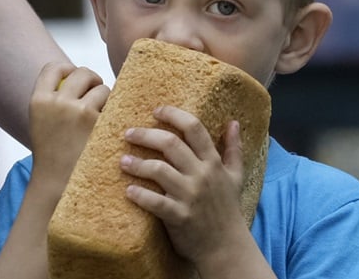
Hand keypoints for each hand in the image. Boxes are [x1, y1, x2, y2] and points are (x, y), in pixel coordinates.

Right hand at [29, 62, 109, 196]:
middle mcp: (58, 102)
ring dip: (105, 98)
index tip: (74, 77)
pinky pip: (113, 105)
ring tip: (100, 115)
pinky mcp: (98, 122)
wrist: (58, 182)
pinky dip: (113, 112)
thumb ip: (54, 100)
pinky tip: (108, 126)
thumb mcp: (42, 122)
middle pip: (81, 72)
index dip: (67, 69)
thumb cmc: (52, 155)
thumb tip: (76, 80)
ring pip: (101, 88)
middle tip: (95, 94)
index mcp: (38, 100)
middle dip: (92, 80)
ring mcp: (79, 111)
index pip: (53, 68)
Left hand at [119, 106, 245, 266]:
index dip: (173, 115)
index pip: (194, 128)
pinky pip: (155, 202)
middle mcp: (202, 175)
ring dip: (137, 164)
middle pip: (170, 144)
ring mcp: (190, 196)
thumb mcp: (236, 177)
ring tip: (123, 161)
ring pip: (159, 170)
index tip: (156, 110)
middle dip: (146, 134)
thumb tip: (234, 123)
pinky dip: (140, 195)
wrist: (227, 248)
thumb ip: (234, 149)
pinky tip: (128, 190)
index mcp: (213, 163)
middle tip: (129, 133)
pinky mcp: (179, 216)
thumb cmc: (227, 210)